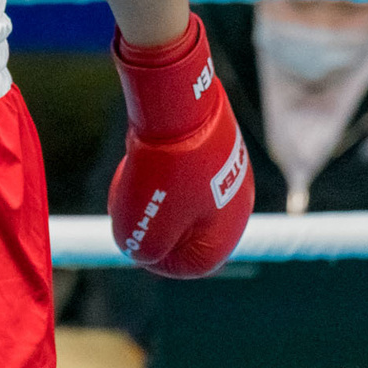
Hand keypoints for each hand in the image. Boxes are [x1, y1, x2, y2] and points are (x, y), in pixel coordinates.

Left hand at [107, 15, 254, 277]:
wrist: (177, 104)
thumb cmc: (164, 172)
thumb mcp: (146, 227)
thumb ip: (146, 250)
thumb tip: (144, 254)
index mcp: (231, 226)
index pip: (195, 264)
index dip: (159, 260)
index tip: (134, 244)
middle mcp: (239, 199)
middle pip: (192, 231)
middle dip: (159, 227)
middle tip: (129, 216)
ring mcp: (229, 169)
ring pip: (187, 199)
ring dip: (159, 200)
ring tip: (131, 188)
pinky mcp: (215, 146)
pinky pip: (187, 172)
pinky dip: (166, 174)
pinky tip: (142, 163)